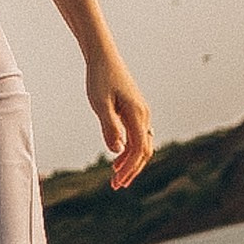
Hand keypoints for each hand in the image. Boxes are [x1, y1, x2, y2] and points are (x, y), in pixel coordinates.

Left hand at [88, 54, 153, 191]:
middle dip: (132, 170)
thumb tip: (117, 150)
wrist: (103, 57)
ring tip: (116, 177)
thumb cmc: (100, 78)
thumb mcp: (100, 104)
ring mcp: (140, 112)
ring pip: (141, 144)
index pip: (139, 149)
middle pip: (144, 150)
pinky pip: (137, 135)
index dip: (130, 168)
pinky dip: (129, 150)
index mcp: (137, 114)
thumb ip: (109, 127)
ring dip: (131, 162)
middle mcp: (143, 115)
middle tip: (117, 186)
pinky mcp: (134, 110)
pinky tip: (117, 157)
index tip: (117, 181)